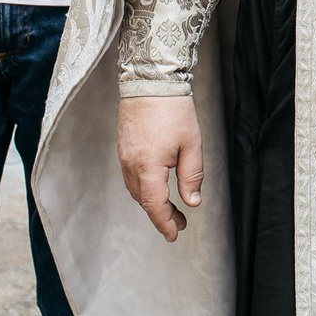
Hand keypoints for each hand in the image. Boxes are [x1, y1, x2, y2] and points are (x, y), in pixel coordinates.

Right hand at [118, 94, 203, 240]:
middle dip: (161, 215)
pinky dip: (143, 188)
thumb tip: (192, 201)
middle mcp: (131, 165)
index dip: (164, 223)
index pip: (155, 206)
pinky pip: (130, 176)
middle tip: (180, 222)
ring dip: (151, 202)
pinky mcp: (123, 148)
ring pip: (135, 190)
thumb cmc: (174, 110)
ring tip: (170, 207)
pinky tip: (155, 186)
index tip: (174, 234)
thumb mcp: (191, 144)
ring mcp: (124, 156)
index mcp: (148, 167)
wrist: (150, 80)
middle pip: (144, 200)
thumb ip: (191, 176)